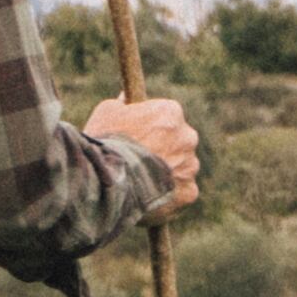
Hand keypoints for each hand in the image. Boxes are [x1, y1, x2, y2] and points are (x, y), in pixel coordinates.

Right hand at [90, 95, 199, 215]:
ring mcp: (190, 165)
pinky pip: (180, 191)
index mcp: (170, 112)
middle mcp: (187, 137)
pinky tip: (148, 196)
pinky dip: (168, 194)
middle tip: (139, 159)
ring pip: (181, 167)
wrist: (106, 178)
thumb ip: (122, 105)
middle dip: (163, 148)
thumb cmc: (105, 142)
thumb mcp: (107, 112)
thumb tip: (125, 100)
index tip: (136, 135)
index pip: (166, 115)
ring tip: (139, 181)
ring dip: (166, 172)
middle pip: (178, 141)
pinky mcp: (189, 191)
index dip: (149, 126)